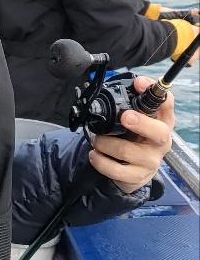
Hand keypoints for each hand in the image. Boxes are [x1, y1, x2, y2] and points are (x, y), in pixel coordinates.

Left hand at [88, 77, 173, 192]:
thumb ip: (131, 106)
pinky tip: (94, 155)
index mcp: (162, 122)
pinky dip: (101, 161)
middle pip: (158, 132)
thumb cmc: (135, 138)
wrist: (135, 172)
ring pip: (127, 151)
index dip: (154, 92)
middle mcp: (161, 141)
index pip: (166, 104)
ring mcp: (151, 161)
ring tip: (95, 139)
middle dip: (140, 123)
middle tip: (124, 117)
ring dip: (105, 143)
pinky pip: (117, 171)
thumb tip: (111, 90)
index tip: (138, 83)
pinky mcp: (138, 176)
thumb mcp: (137, 122)